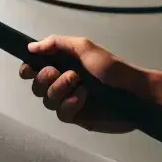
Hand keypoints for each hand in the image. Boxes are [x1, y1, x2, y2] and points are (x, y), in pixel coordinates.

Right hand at [18, 35, 161, 133]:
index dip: (28, 70)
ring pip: (47, 101)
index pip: (34, 68)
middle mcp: (62, 83)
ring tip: (78, 83)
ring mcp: (69, 101)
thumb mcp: (85, 47)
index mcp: (62, 65)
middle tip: (60, 73)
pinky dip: (69, 104)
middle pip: (36, 86)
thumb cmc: (112, 68)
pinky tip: (82, 98)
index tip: (29, 69)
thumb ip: (57, 43)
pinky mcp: (77, 118)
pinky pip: (61, 115)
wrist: (134, 93)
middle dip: (44, 78)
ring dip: (59, 90)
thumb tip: (30, 47)